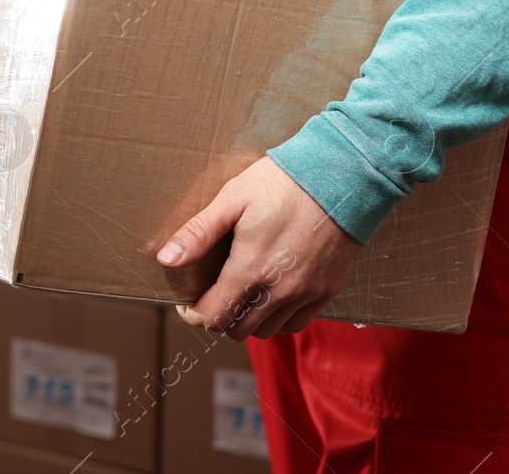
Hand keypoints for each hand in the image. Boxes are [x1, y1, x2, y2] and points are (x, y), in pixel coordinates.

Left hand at [158, 156, 363, 339]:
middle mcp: (280, 291)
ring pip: (267, 331)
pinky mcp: (326, 291)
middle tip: (212, 294)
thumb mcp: (232, 199)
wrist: (341, 177)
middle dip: (218, 317)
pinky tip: (269, 295)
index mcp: (251, 269)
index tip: (189, 301)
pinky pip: (296, 323)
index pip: (214, 317)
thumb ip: (198, 234)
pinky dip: (278, 319)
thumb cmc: (282, 183)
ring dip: (247, 320)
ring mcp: (306, 294)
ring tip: (239, 294)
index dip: (194, 314)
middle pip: (238, 330)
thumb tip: (167, 259)